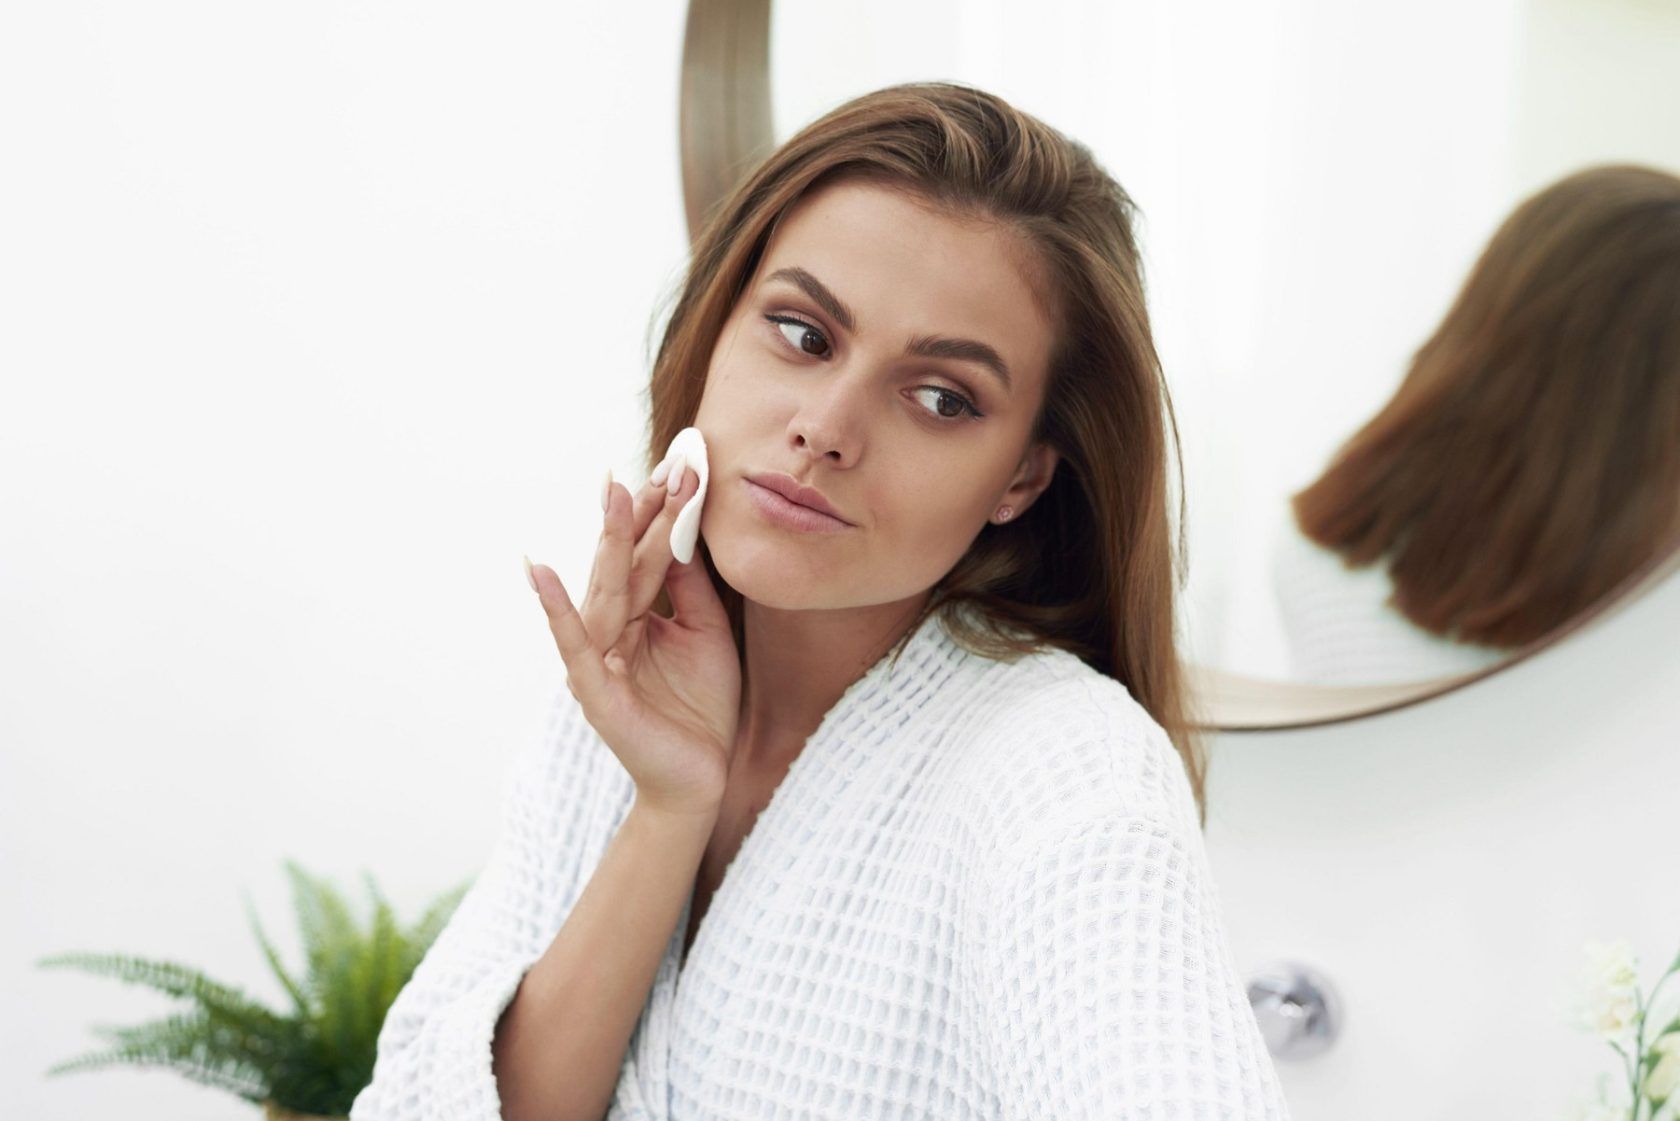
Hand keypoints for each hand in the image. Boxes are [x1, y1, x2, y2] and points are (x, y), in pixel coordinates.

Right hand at [527, 463, 740, 816]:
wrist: (702, 779)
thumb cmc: (701, 709)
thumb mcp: (706, 635)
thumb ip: (692, 588)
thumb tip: (685, 531)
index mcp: (638, 617)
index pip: (648, 555)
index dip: (663, 513)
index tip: (682, 466)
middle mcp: (612, 631)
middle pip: (625, 563)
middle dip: (641, 514)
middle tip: (659, 464)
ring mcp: (599, 659)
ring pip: (606, 591)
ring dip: (609, 542)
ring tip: (613, 494)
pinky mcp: (595, 691)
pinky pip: (575, 644)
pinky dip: (557, 609)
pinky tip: (541, 574)